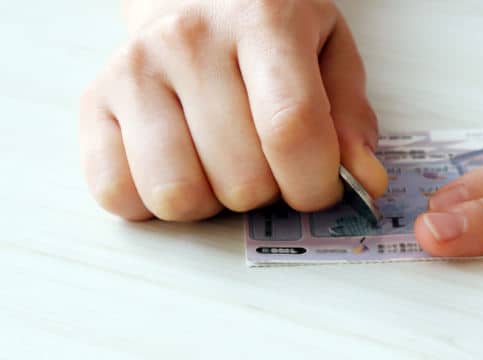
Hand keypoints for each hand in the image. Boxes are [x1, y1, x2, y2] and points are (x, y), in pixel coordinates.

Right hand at [80, 0, 387, 221]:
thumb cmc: (266, 31)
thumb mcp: (329, 54)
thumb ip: (350, 119)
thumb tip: (363, 182)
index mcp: (263, 21)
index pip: (290, 129)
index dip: (314, 184)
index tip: (317, 188)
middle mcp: (189, 41)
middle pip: (241, 177)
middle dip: (266, 192)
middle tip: (263, 160)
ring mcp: (134, 72)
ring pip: (178, 195)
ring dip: (211, 201)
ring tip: (219, 164)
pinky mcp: (93, 102)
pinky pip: (116, 194)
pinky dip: (154, 202)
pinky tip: (177, 166)